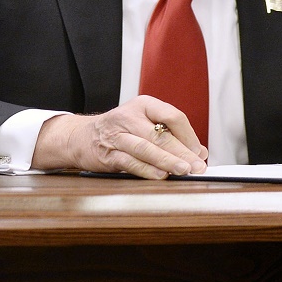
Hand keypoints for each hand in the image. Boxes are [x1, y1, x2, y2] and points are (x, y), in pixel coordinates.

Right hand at [31, 96, 207, 179]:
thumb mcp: (145, 124)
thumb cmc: (120, 131)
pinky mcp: (107, 154)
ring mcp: (117, 135)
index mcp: (143, 105)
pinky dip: (146, 170)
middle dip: (182, 152)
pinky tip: (160, 175)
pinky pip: (130, 162)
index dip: (189, 135)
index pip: (173, 116)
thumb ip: (172, 136)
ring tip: (183, 170)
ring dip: (167, 160)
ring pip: (146, 147)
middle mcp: (129, 117)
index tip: (199, 152)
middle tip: (197, 166)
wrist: (81, 137)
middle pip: (161, 134)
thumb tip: (199, 152)